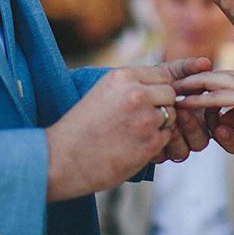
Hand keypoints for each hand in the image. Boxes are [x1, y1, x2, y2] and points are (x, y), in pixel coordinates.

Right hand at [44, 66, 178, 201]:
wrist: (63, 159)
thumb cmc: (81, 126)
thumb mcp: (103, 92)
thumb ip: (130, 85)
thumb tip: (160, 83)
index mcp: (123, 76)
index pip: (160, 75)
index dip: (155, 89)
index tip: (144, 101)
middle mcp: (137, 94)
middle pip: (169, 93)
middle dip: (160, 105)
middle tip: (141, 119)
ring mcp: (145, 119)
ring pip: (171, 115)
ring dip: (159, 124)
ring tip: (135, 133)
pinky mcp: (150, 144)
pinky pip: (166, 137)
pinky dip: (155, 142)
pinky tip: (134, 146)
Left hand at [152, 57, 233, 158]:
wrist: (130, 92)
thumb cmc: (158, 81)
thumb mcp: (173, 71)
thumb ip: (189, 68)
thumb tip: (206, 62)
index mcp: (204, 118)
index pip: (226, 137)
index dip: (229, 136)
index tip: (221, 119)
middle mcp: (192, 135)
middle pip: (202, 143)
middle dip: (195, 128)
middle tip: (184, 111)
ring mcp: (176, 144)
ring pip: (185, 151)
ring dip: (179, 134)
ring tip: (170, 115)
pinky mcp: (159, 151)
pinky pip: (165, 154)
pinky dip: (163, 140)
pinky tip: (158, 125)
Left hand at [174, 67, 233, 147]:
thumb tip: (224, 120)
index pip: (218, 77)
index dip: (198, 84)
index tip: (178, 91)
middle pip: (209, 74)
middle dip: (186, 81)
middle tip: (165, 88)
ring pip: (210, 81)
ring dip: (187, 89)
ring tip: (167, 95)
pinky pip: (218, 97)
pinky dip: (199, 100)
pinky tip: (184, 105)